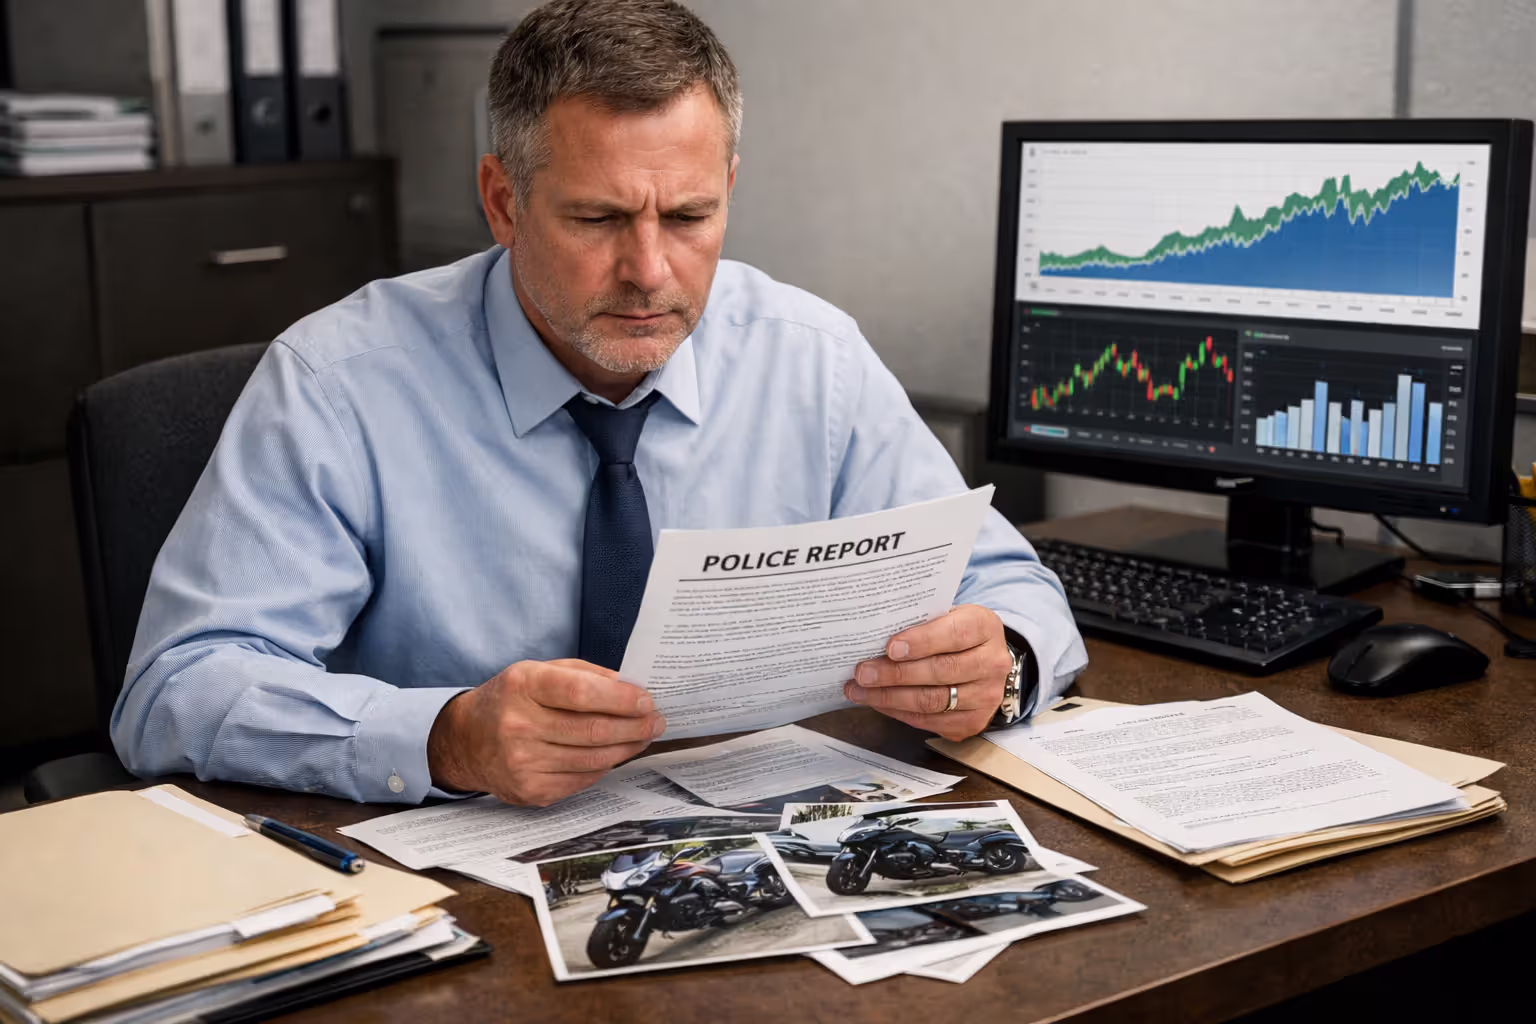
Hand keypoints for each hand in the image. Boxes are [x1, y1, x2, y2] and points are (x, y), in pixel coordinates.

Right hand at [427, 659, 665, 805]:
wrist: (465, 740)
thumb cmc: (511, 699)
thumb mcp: (539, 671)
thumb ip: (584, 675)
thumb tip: (631, 688)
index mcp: (522, 686)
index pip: (580, 693)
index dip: (620, 699)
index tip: (646, 701)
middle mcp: (518, 725)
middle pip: (592, 730)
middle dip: (634, 726)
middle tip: (656, 721)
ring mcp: (522, 763)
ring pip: (593, 759)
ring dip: (627, 748)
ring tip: (643, 737)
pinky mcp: (530, 790)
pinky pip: (583, 779)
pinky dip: (605, 766)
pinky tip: (614, 754)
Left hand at [843, 604, 1012, 741]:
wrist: (984, 661)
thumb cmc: (955, 633)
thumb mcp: (946, 615)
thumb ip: (920, 622)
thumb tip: (875, 634)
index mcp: (985, 627)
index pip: (955, 634)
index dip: (922, 641)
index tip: (890, 648)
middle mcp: (992, 663)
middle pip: (940, 671)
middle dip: (895, 674)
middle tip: (863, 673)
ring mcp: (986, 696)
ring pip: (932, 700)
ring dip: (890, 697)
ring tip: (860, 691)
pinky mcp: (974, 722)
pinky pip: (930, 721)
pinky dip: (899, 712)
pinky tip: (878, 702)